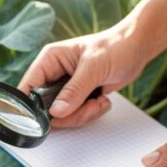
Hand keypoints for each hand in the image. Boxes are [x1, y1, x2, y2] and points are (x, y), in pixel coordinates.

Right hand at [17, 27, 146, 127]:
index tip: (44, 119)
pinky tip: (102, 100)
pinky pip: (77, 114)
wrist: (137, 49)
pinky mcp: (79, 96)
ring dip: (83, 113)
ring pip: (62, 114)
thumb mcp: (93, 68)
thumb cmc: (115, 47)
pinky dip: (91, 113)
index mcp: (49, 60)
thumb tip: (56, 112)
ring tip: (99, 101)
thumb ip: (74, 91)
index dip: (32, 104)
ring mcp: (66, 87)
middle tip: (88, 107)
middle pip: (46, 106)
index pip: (29, 86)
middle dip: (69, 112)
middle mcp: (54, 74)